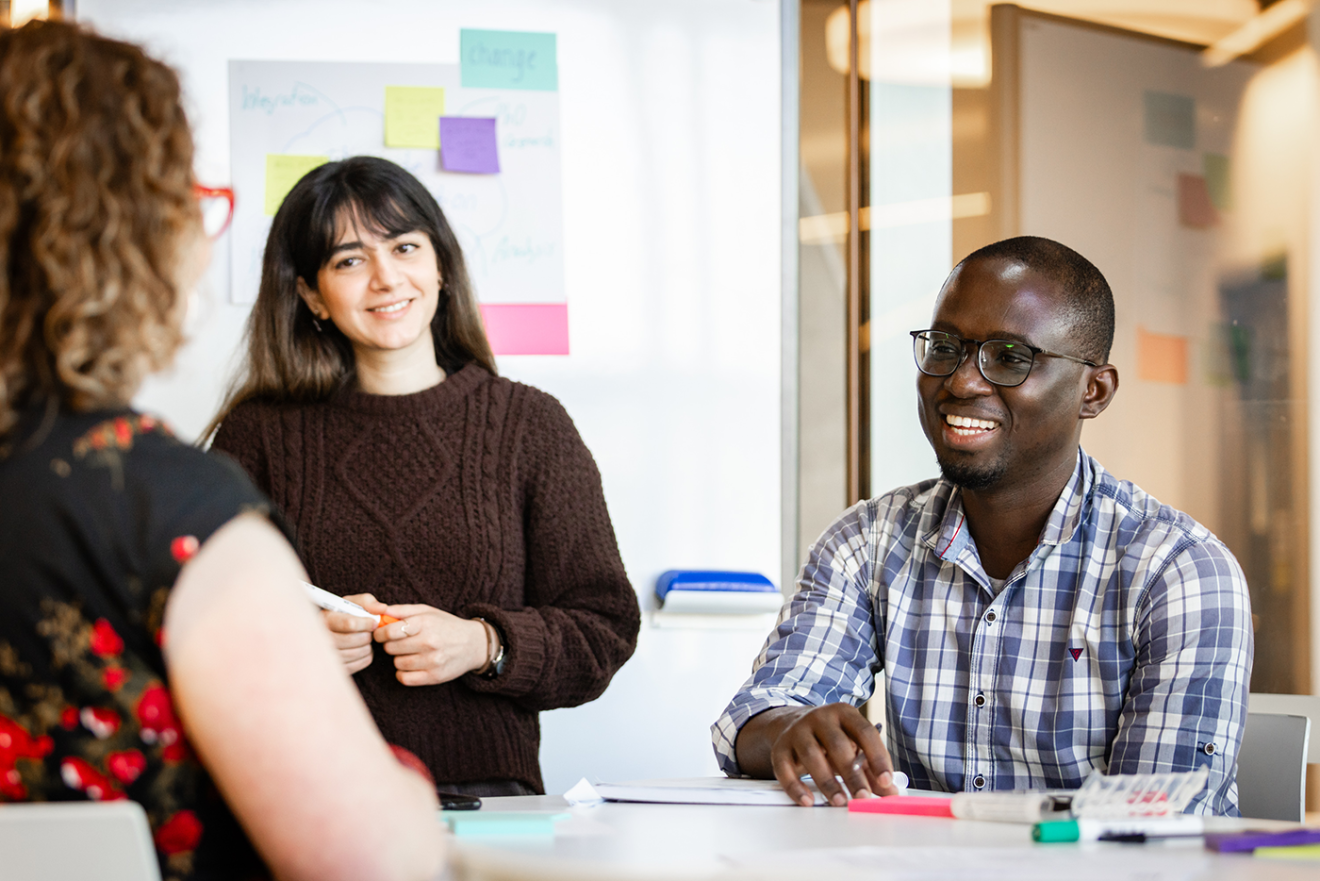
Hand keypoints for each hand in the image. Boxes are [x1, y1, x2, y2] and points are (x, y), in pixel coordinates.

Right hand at [320, 593, 386, 674]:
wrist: (337, 631)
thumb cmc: (347, 614)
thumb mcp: (354, 603)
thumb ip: (368, 602)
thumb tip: (382, 608)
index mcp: (326, 619)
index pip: (349, 623)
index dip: (366, 623)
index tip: (374, 622)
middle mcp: (322, 638)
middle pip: (352, 639)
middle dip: (366, 635)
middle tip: (369, 632)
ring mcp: (326, 655)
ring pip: (355, 653)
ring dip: (367, 646)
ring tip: (366, 640)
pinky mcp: (334, 667)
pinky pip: (357, 665)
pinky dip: (365, 657)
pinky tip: (363, 649)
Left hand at [373, 604, 488, 685]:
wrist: (474, 644)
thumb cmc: (446, 625)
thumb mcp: (427, 611)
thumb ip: (402, 610)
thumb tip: (379, 612)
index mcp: (425, 623)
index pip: (389, 631)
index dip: (380, 633)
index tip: (381, 634)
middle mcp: (429, 642)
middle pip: (390, 648)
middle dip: (391, 645)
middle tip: (400, 643)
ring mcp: (432, 661)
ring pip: (397, 664)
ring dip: (399, 659)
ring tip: (410, 653)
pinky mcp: (435, 677)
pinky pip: (404, 678)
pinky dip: (403, 673)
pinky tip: (411, 666)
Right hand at [737, 704, 898, 806]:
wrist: (793, 724)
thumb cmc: (830, 739)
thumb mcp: (853, 746)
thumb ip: (871, 769)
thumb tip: (891, 791)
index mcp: (844, 713)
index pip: (865, 732)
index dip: (877, 757)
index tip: (886, 781)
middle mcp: (820, 718)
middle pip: (837, 745)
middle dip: (852, 774)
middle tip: (863, 797)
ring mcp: (798, 730)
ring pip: (811, 755)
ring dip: (827, 781)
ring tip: (840, 801)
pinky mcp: (780, 747)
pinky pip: (784, 767)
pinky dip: (795, 786)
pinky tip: (807, 800)